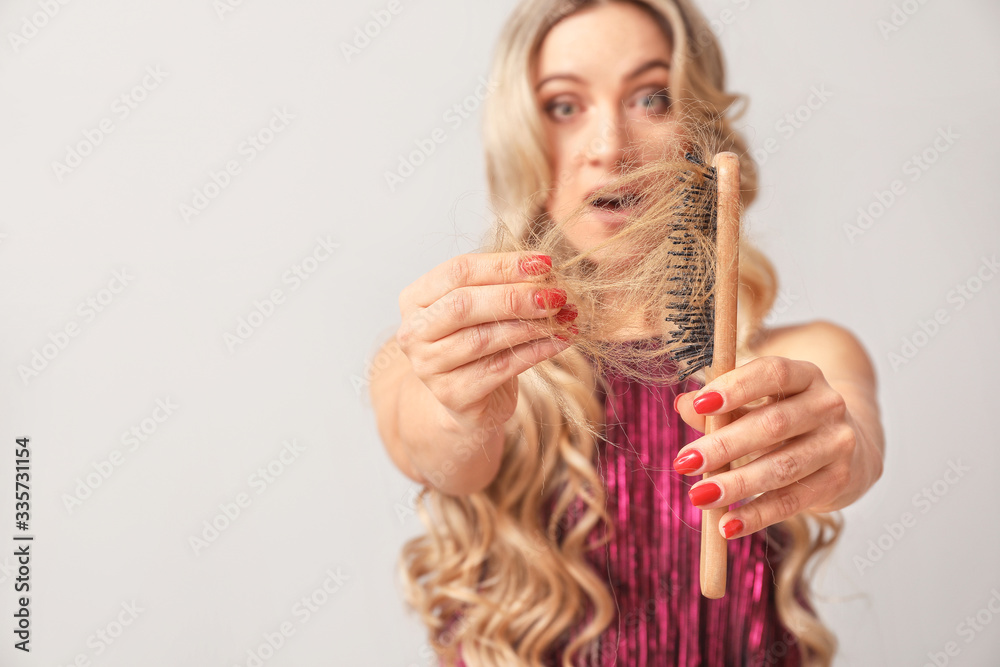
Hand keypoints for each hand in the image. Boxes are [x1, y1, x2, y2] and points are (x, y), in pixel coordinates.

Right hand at [396, 251, 577, 433]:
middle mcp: (414, 332)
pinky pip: (500, 368)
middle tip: (556, 294)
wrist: (466, 398)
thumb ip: (502, 286)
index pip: (458, 271)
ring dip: (530, 326)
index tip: (544, 263)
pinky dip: (536, 352)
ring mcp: (429, 367)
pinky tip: (559, 341)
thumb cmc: (476, 341)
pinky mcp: (452, 394)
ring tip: (564, 317)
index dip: (503, 266)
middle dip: (515, 297)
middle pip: (463, 304)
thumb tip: (545, 271)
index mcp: (416, 298)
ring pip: (483, 338)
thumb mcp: (482, 307)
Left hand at [672, 356, 871, 539]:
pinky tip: (727, 526)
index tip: (699, 404)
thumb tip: (683, 405)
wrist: (845, 446)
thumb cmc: (784, 418)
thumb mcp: (755, 403)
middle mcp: (827, 405)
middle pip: (774, 424)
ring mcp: (837, 444)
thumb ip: (720, 406)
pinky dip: (757, 516)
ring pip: (783, 467)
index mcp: (804, 375)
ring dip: (736, 484)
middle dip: (724, 445)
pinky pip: (792, 501)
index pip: (773, 373)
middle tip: (684, 463)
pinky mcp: (838, 481)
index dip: (736, 388)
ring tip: (699, 496)